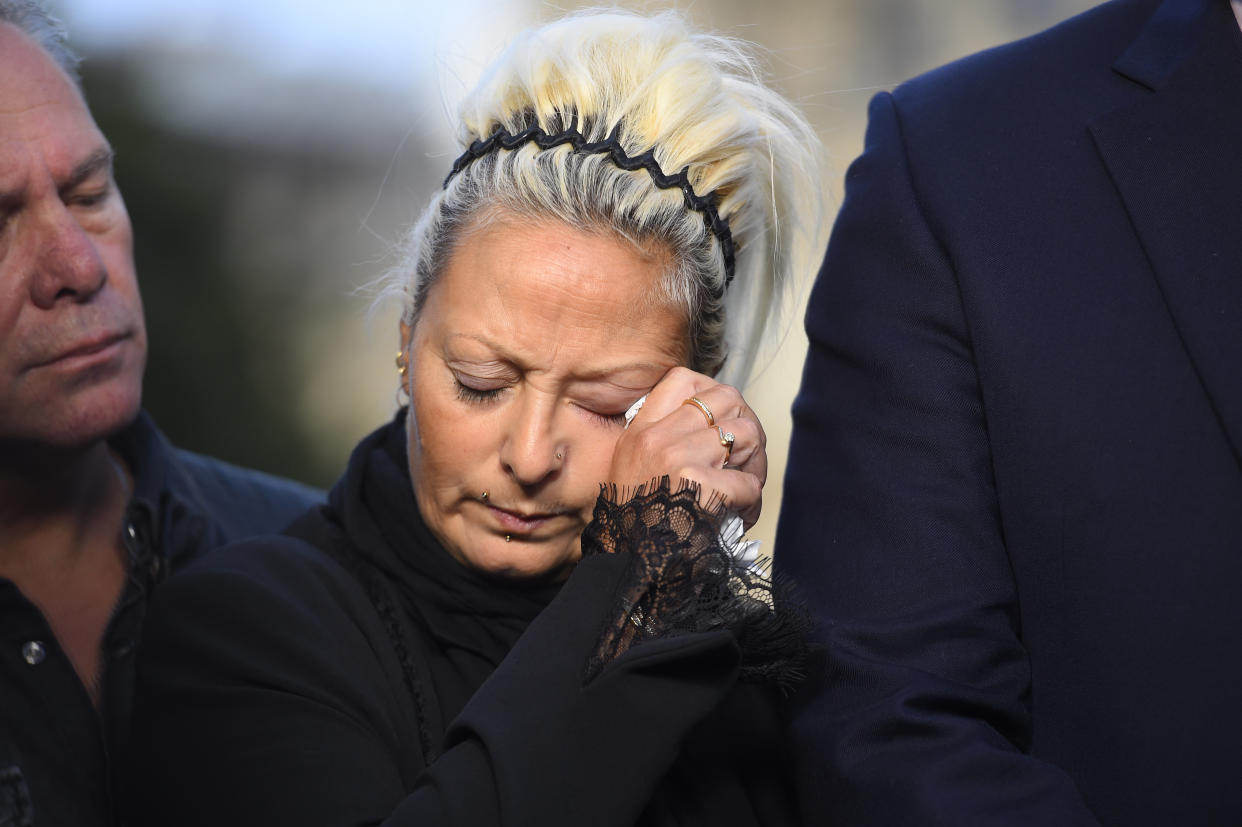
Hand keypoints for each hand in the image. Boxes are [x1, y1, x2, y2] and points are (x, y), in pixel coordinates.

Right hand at [607, 367, 766, 528]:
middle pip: (727, 399)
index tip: (723, 417)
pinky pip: (748, 483)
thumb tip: (710, 424)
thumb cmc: (634, 526)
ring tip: (747, 488)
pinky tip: (741, 515)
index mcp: (641, 431)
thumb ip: (661, 441)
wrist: (627, 567)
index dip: (714, 391)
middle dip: (747, 425)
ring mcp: (678, 459)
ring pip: (746, 435)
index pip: (683, 379)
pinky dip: (753, 502)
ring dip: (757, 464)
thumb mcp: (631, 469)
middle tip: (747, 456)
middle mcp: (658, 438)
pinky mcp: (699, 488)